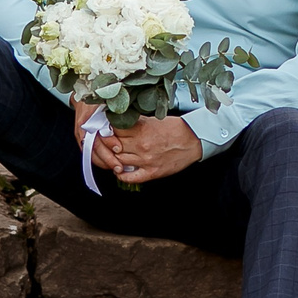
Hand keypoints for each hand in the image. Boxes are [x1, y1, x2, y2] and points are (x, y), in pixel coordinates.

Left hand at [72, 102, 201, 184]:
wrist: (192, 141)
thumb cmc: (174, 129)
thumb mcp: (153, 120)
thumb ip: (136, 122)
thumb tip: (119, 121)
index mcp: (141, 130)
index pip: (114, 130)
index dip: (107, 129)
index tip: (105, 129)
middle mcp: (141, 146)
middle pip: (113, 146)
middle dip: (107, 144)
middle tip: (105, 143)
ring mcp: (145, 160)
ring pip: (117, 161)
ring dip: (112, 159)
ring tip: (112, 156)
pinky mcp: (151, 172)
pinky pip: (129, 177)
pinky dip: (121, 175)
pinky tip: (119, 170)